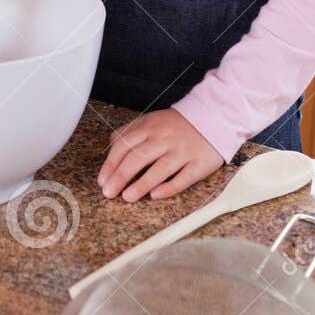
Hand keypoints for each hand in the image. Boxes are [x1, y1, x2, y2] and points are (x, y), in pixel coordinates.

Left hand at [98, 110, 222, 201]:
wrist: (213, 117)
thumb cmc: (177, 125)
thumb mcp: (151, 120)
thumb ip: (130, 132)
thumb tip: (110, 147)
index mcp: (149, 127)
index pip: (124, 145)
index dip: (111, 164)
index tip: (102, 180)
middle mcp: (164, 139)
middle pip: (138, 157)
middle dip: (121, 176)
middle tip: (109, 192)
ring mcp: (182, 152)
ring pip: (160, 169)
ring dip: (141, 184)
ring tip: (127, 197)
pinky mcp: (199, 164)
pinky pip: (183, 178)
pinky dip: (169, 187)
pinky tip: (156, 195)